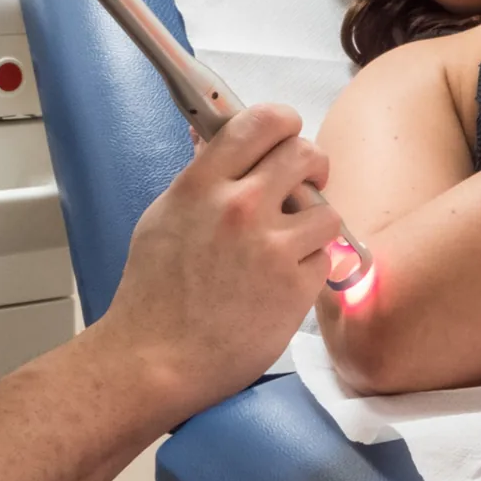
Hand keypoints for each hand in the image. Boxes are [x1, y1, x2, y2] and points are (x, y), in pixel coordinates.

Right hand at [101, 104, 341, 417]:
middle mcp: (240, 208)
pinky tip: (282, 282)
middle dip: (311, 165)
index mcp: (203, 184)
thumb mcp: (166, 216)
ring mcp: (272, 248)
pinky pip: (325, 257)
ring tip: (289, 244)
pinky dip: (311, 267)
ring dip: (315, 224)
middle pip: (305, 153)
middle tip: (303, 183)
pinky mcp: (295, 288)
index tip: (285, 137)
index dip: (283, 124)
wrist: (156, 359)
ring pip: (327, 209)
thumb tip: (219, 137)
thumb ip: (202, 177)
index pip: (262, 121)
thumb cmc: (154, 294)